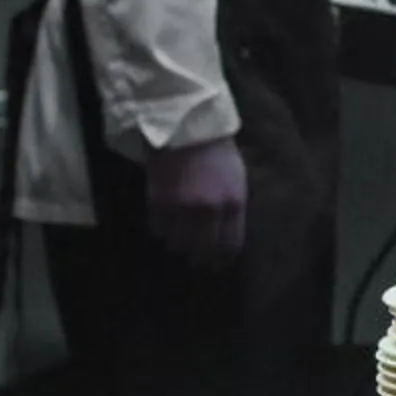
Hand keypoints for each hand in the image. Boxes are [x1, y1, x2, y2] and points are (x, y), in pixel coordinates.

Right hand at [145, 136, 247, 269]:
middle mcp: (210, 210)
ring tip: (179, 242)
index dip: (222, 259)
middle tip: (196, 259)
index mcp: (233, 203)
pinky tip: (165, 227)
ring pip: (178, 243)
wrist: (187, 131)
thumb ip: (232, 206)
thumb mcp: (236, 179)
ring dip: (178, 245)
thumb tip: (227, 232)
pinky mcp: (159, 203)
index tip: (217, 264)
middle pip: (203, 250)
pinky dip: (161, 231)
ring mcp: (183, 208)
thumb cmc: (217, 152)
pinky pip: (159, 229)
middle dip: (199, 258)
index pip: (230, 244)